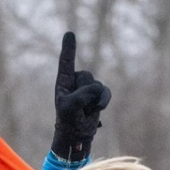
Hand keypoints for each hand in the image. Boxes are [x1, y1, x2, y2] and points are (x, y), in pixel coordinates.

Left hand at [51, 31, 110, 161]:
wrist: (77, 136)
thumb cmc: (68, 121)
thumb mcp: (70, 106)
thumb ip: (83, 93)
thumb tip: (97, 88)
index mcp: (63, 82)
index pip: (66, 62)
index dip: (69, 48)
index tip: (70, 33)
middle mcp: (75, 81)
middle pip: (86, 76)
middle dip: (86, 92)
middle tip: (79, 107)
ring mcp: (87, 88)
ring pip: (97, 85)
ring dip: (94, 100)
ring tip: (85, 111)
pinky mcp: (98, 95)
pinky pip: (105, 91)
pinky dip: (104, 100)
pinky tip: (100, 108)